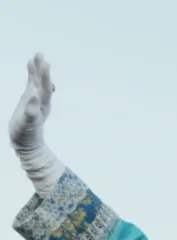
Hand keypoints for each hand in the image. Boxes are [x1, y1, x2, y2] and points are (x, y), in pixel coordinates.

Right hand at [8, 53, 64, 195]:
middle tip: (40, 54)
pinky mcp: (29, 100)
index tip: (44, 63)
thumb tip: (35, 96)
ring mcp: (35, 99)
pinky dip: (31, 75)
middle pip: (42, 81)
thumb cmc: (26, 134)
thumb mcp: (28, 122)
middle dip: (41, 68)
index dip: (44, 76)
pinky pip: (31, 84)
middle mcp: (41, 100)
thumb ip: (32, 110)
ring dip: (37, 69)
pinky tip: (29, 66)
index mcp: (42, 105)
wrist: (26, 143)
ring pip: (37, 81)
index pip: (45, 87)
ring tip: (36, 56)